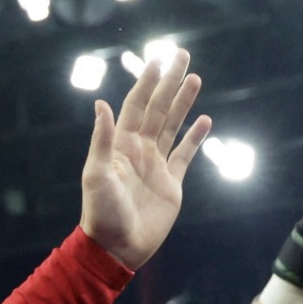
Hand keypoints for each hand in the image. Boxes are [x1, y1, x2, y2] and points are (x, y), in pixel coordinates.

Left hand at [78, 49, 209, 268]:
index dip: (147, 83)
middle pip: (158, 108)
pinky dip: (195, 138)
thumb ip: (103, 140)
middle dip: (169, 82)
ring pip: (173, 126)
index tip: (157, 61)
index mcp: (121, 145)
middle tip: (181, 55)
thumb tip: (101, 104)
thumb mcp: (97, 175)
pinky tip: (205, 120)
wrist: (118, 247)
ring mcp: (157, 165)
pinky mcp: (172, 184)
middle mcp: (140, 150)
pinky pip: (186, 155)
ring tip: (195, 78)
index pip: (136, 106)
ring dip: (183, 102)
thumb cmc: (102, 213)